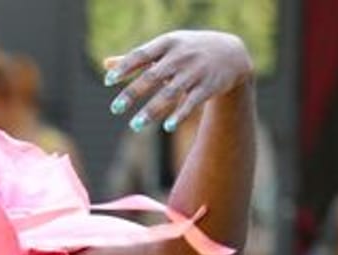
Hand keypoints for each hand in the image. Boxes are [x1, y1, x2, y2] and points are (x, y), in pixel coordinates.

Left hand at [104, 31, 252, 133]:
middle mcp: (181, 56)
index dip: (125, 67)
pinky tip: (167, 127)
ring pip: (171, 92)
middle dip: (133, 92)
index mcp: (167, 44)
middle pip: (153, 75)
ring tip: (134, 125)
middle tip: (115, 109)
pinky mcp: (208, 86)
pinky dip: (180, 115)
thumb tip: (106, 64)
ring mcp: (195, 71)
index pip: (141, 54)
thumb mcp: (165, 49)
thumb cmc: (188, 51)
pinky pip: (192, 103)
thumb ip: (137, 58)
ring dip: (152, 110)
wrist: (231, 52)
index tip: (108, 81)